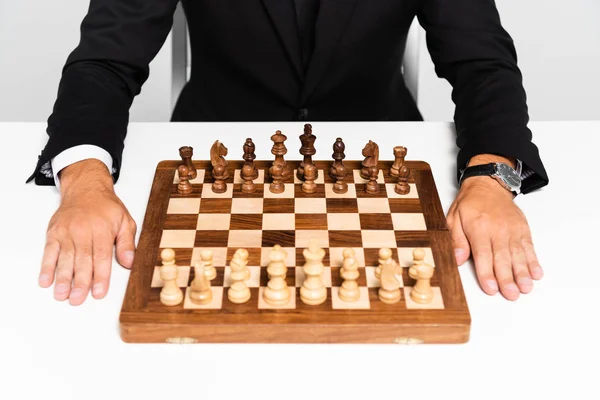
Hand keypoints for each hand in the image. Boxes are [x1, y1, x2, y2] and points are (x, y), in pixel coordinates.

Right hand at [38, 159, 136, 304]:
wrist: (86, 188)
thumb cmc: (106, 207)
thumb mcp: (125, 221)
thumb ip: (127, 243)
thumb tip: (130, 262)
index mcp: (102, 230)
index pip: (102, 257)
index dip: (100, 276)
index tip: (99, 292)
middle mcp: (83, 231)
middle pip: (82, 261)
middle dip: (80, 282)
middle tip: (78, 299)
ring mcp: (67, 232)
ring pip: (65, 258)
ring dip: (62, 278)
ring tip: (62, 294)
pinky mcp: (54, 233)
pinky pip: (49, 251)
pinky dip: (46, 267)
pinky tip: (46, 280)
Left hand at [447, 156, 542, 300]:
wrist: (489, 184)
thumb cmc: (470, 203)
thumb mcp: (453, 218)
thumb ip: (456, 240)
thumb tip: (457, 259)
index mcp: (478, 228)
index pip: (483, 255)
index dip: (487, 273)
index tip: (491, 288)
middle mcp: (497, 230)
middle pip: (502, 258)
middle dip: (507, 278)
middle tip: (511, 295)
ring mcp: (512, 230)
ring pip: (518, 255)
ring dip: (523, 273)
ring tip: (525, 288)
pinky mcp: (523, 229)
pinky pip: (529, 247)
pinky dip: (534, 261)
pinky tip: (536, 274)